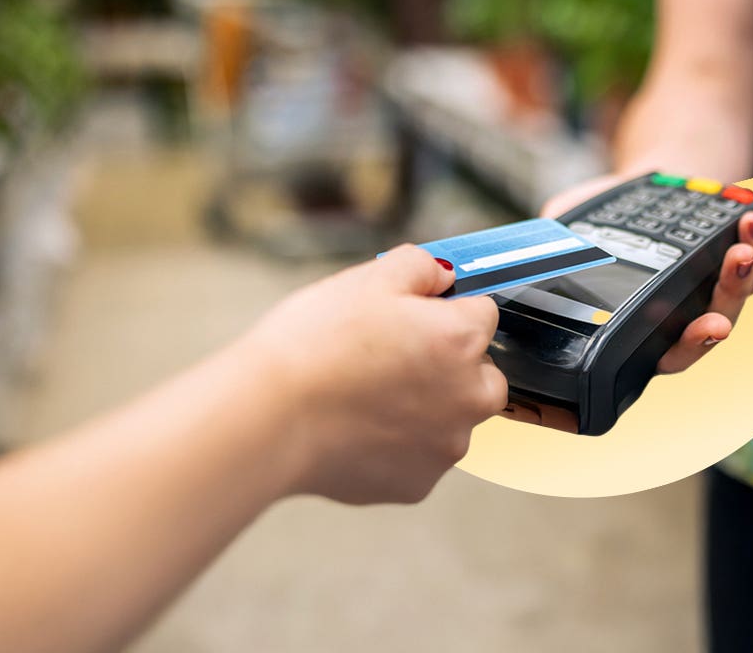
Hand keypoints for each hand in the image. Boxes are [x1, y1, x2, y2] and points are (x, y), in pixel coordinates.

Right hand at [238, 245, 507, 504]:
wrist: (269, 418)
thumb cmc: (314, 344)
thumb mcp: (368, 279)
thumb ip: (421, 267)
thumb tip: (442, 275)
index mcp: (461, 340)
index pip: (483, 315)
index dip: (448, 311)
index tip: (416, 317)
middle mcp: (468, 397)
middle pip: (483, 376)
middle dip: (453, 367)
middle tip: (396, 360)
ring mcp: (445, 446)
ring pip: (453, 421)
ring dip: (428, 410)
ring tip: (367, 399)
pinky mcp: (418, 484)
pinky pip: (420, 459)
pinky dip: (398, 447)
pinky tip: (357, 430)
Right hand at [543, 174, 752, 374]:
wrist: (644, 189)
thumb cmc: (605, 219)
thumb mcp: (575, 226)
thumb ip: (557, 239)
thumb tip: (545, 234)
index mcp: (647, 327)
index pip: (674, 352)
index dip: (692, 346)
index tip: (706, 329)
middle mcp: (686, 314)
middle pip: (715, 324)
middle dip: (726, 305)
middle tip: (730, 278)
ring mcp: (713, 288)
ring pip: (739, 294)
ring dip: (747, 272)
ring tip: (744, 242)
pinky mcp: (735, 258)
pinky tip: (752, 220)